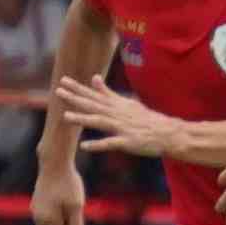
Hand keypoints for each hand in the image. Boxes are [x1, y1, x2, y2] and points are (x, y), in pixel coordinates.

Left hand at [55, 76, 178, 157]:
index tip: (63, 80)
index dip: (78, 88)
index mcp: (116, 105)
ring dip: (83, 119)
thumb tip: (94, 78)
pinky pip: (110, 143)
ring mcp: (122, 127)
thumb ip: (107, 92)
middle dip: (76, 99)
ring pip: (100, 122)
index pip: (94, 95)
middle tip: (58, 92)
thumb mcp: (126, 102)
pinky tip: (84, 146)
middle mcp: (117, 114)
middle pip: (93, 105)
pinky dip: (98, 144)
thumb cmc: (146, 119)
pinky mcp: (128, 142)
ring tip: (66, 117)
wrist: (168, 133)